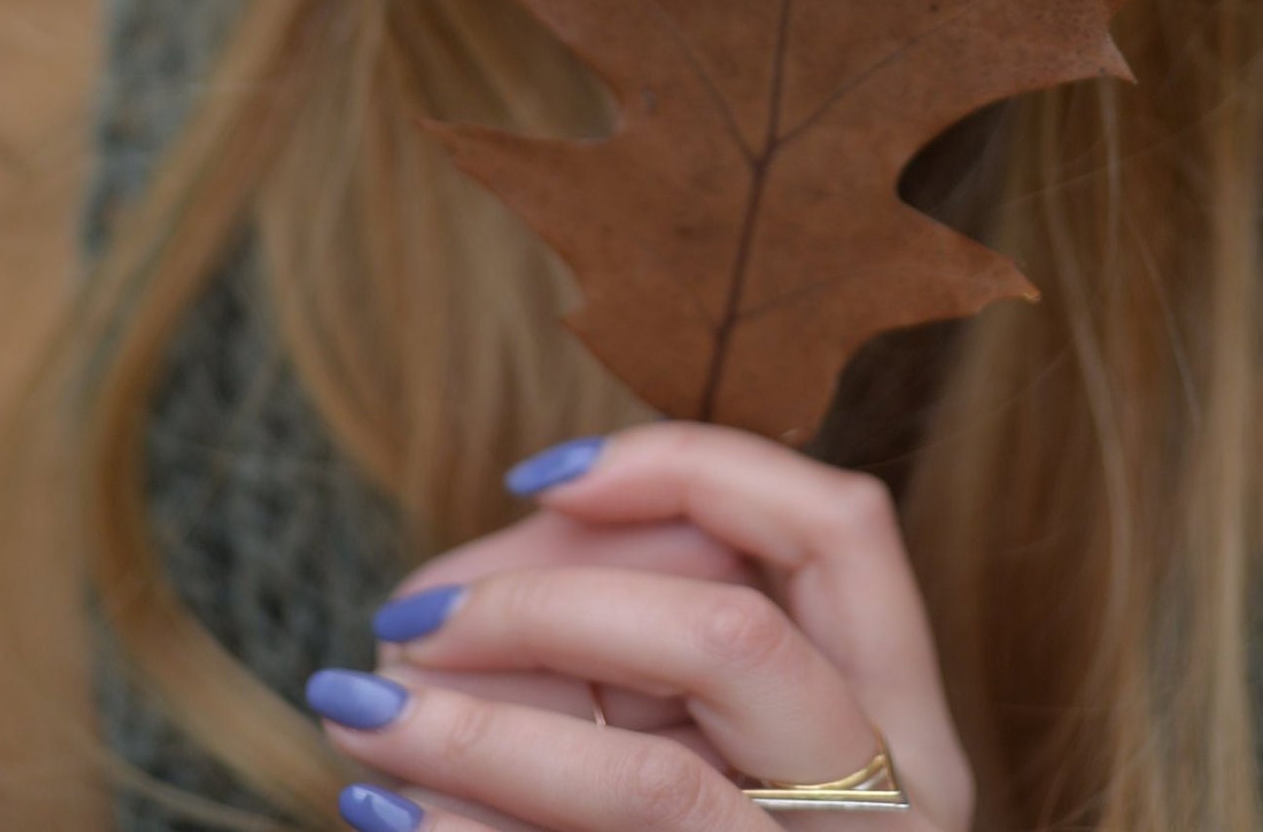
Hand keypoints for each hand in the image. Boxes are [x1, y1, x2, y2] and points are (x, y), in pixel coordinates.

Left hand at [306, 421, 975, 830]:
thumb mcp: (728, 741)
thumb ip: (666, 639)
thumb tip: (536, 525)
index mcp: (903, 725)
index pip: (838, 525)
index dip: (685, 466)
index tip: (536, 473)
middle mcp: (889, 814)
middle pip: (732, 631)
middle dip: (547, 596)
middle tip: (410, 613)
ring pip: (648, 778)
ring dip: (477, 727)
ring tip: (358, 705)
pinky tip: (384, 812)